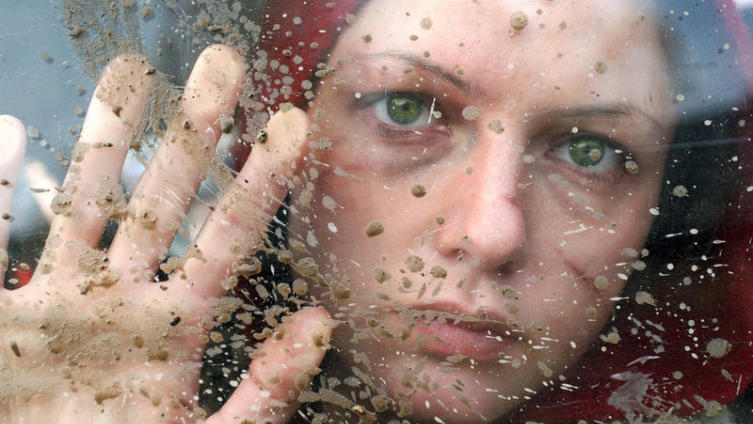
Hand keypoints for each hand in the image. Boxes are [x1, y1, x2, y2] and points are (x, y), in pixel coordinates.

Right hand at [0, 45, 332, 423]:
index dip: (260, 181)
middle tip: (223, 64)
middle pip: (165, 198)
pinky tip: (10, 130)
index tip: (292, 126)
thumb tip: (321, 322)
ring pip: (87, 202)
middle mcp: (124, 299)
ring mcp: (61, 302)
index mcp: (176, 328)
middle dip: (192, 132)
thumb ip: (268, 390)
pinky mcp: (1, 319)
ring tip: (132, 71)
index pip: (227, 237)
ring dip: (106, 138)